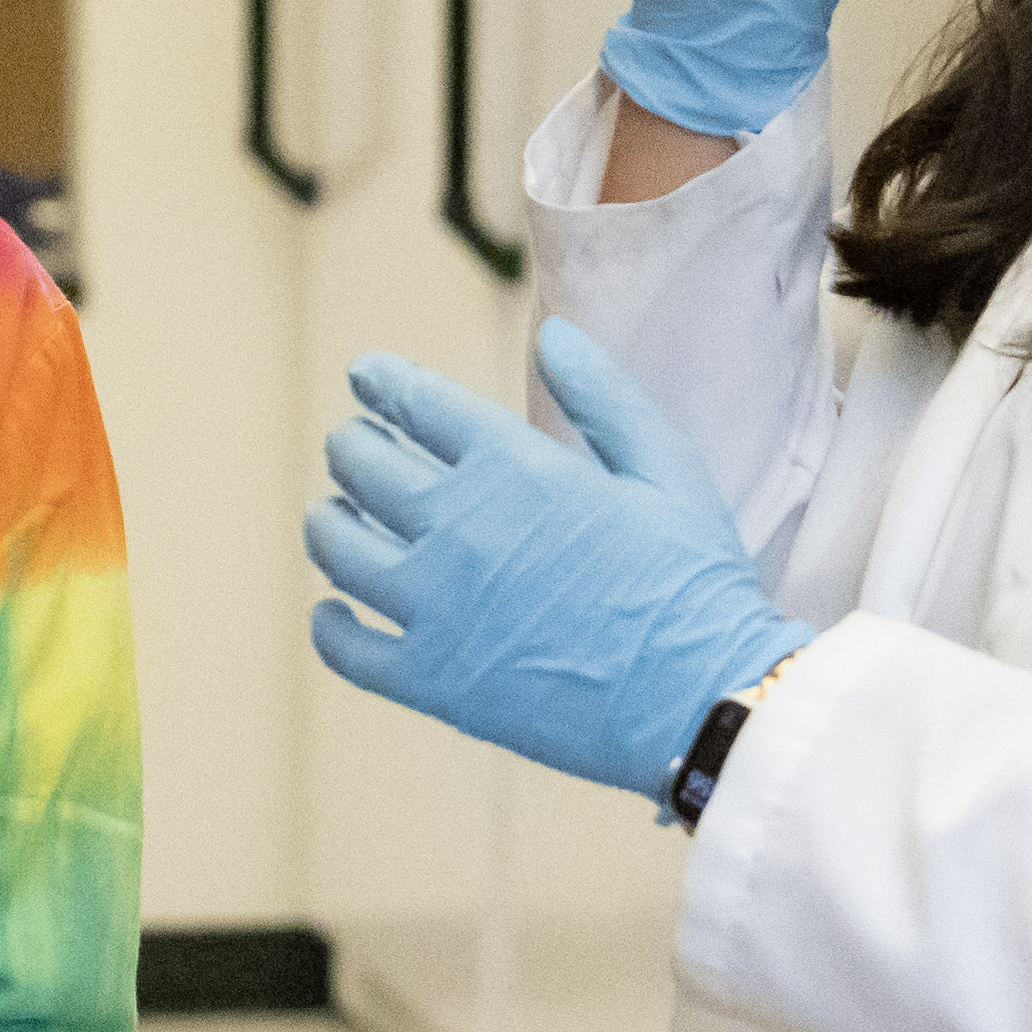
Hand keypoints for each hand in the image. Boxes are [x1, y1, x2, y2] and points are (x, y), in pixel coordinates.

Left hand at [306, 323, 806, 802]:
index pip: (416, 402)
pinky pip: (346, 647)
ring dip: (329, 522)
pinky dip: (329, 623)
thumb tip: (552, 332)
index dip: (383, 383)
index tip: (367, 377)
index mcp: (515, 466)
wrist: (702, 698)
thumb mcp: (665, 466)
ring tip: (333, 516)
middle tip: (354, 447)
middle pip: (364, 466)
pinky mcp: (432, 680)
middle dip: (354, 446)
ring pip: (338, 547)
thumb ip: (603, 395)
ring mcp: (436, 607)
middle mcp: (459, 527)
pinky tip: (333, 610)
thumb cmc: (694, 581)